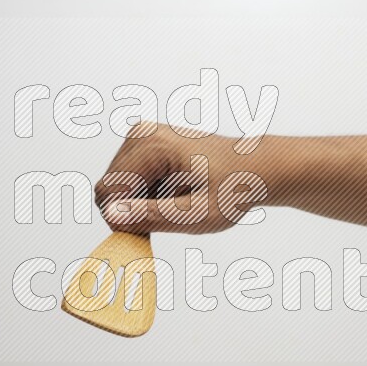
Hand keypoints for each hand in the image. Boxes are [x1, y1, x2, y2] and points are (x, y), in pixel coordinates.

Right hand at [94, 123, 264, 234]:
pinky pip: (129, 176)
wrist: (258, 168)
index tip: (151, 232)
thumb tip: (112, 214)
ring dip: (139, 202)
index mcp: (153, 146)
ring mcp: (143, 134)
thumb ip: (152, 215)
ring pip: (117, 184)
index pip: (108, 191)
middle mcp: (142, 133)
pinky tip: (174, 194)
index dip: (123, 219)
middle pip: (109, 186)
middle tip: (169, 218)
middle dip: (131, 209)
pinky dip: (145, 193)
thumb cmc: (235, 189)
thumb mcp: (197, 214)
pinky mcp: (147, 141)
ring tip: (176, 204)